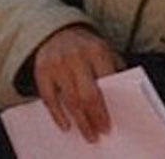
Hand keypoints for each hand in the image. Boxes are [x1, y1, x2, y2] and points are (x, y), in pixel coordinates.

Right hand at [29, 24, 122, 142]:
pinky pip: (49, 98)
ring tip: (87, 133)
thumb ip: (113, 67)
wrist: (55, 31)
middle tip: (98, 133)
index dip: (106, 106)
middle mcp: (77, 57)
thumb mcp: (103, 49)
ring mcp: (58, 64)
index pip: (105, 83)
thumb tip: (122, 95)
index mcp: (97, 50)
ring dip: (79, 120)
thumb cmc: (85, 46)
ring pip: (69, 99)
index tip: (109, 123)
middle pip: (87, 94)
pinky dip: (58, 114)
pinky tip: (66, 125)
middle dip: (94, 117)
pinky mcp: (42, 71)